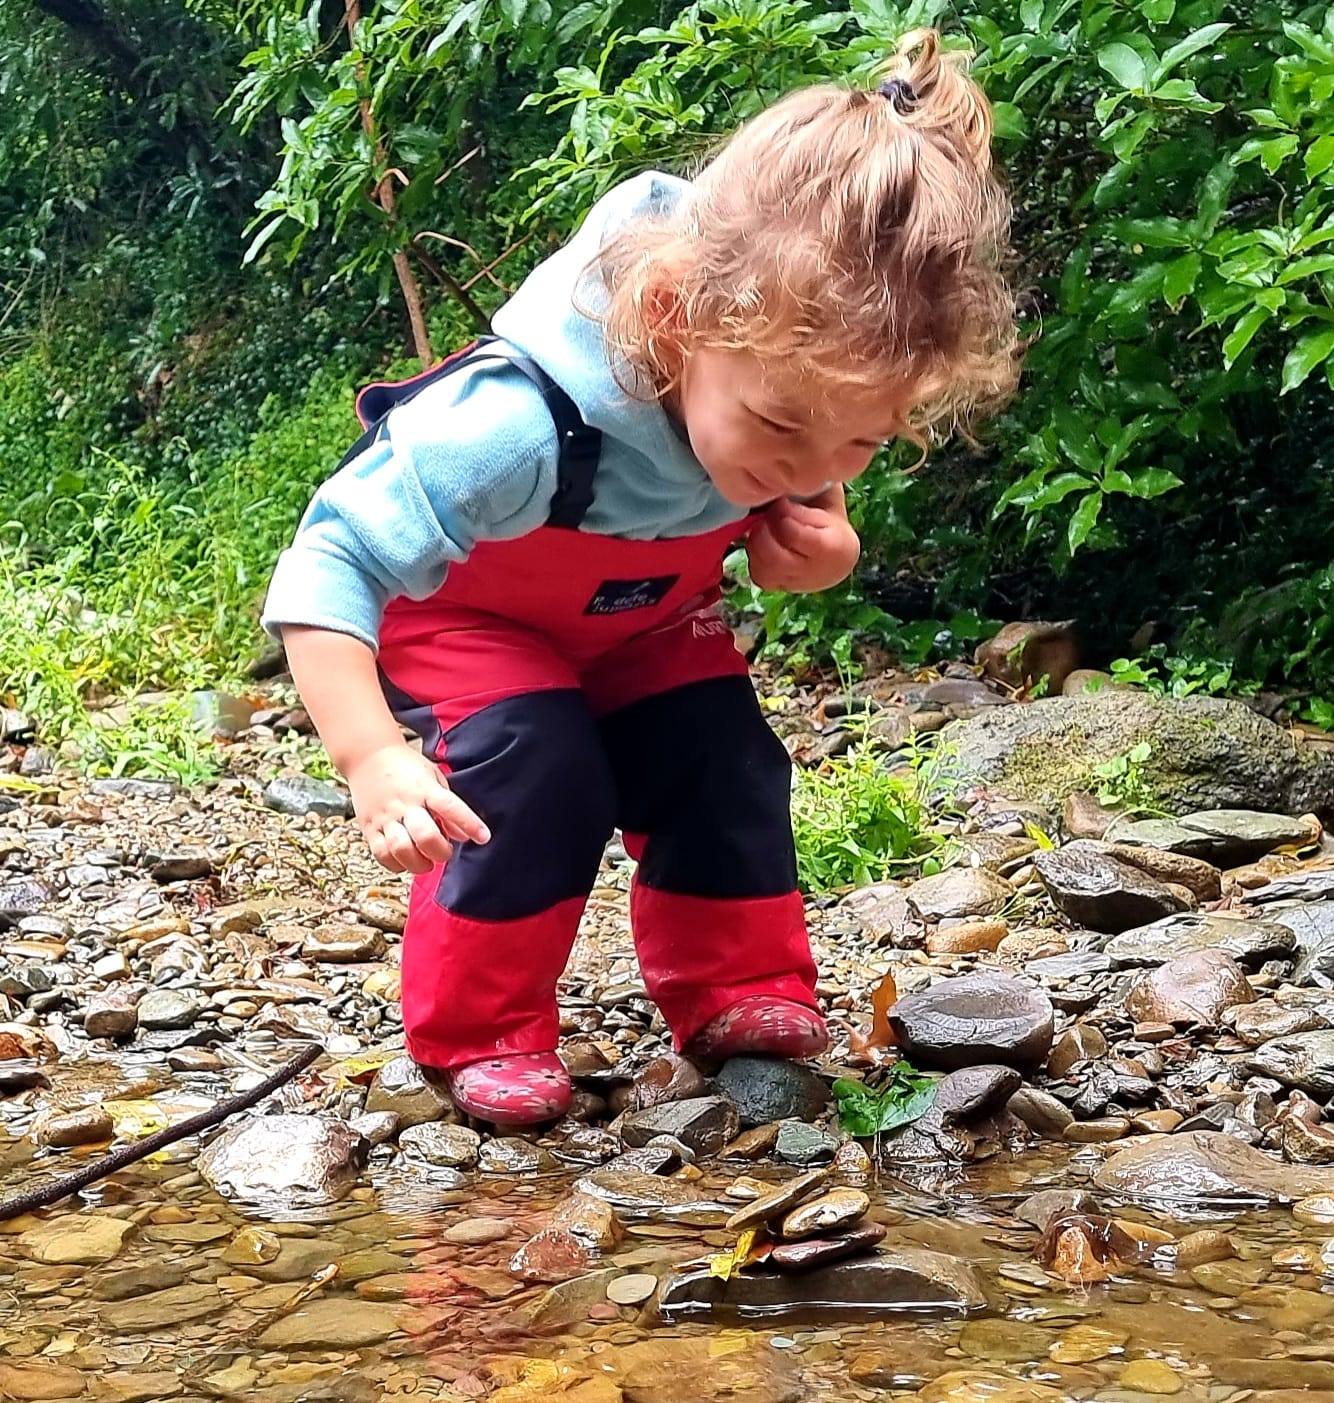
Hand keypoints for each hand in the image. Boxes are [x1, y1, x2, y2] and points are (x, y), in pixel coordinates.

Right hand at [345, 743, 489, 874]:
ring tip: (426, 862)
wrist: (367, 756)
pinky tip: (406, 860)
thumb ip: (448, 806)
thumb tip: (462, 835)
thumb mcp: (433, 777)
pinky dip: (396, 864)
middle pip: (425, 835)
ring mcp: (385, 817)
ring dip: (418, 863)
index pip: (451, 807)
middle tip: (445, 853)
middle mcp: (405, 803)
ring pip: (401, 849)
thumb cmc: (404, 767)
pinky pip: (382, 854)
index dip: (469, 824)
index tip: (483, 837)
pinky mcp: (369, 827)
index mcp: (424, 788)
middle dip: (441, 852)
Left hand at [745, 484, 860, 592]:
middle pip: (775, 555)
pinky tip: (763, 541)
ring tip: (765, 525)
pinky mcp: (780, 588)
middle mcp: (817, 573)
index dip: (782, 514)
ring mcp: (797, 584)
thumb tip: (785, 476)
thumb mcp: (828, 497)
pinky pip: (758, 574)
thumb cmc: (829, 517)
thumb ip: (812, 486)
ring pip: (764, 567)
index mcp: (836, 547)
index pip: (794, 534)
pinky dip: (755, 556)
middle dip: (766, 530)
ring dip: (758, 542)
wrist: (836, 556)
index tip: (781, 501)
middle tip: (769, 513)